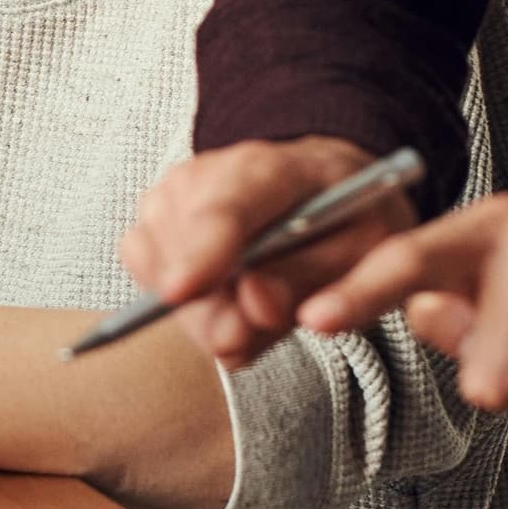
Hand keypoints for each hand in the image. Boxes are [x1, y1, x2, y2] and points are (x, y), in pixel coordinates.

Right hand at [119, 137, 412, 371]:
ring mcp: (173, 192)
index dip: (200, 252)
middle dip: (208, 311)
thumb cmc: (346, 216)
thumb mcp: (363, 250)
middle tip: (246, 338)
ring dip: (201, 310)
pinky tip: (222, 299)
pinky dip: (181, 299)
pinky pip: (144, 268)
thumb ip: (312, 280)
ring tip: (252, 307)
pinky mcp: (154, 214)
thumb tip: (256, 306)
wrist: (322, 185)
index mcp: (274, 170)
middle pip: (182, 248)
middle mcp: (209, 173)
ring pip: (159, 267)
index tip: (179, 293)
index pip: (226, 209)